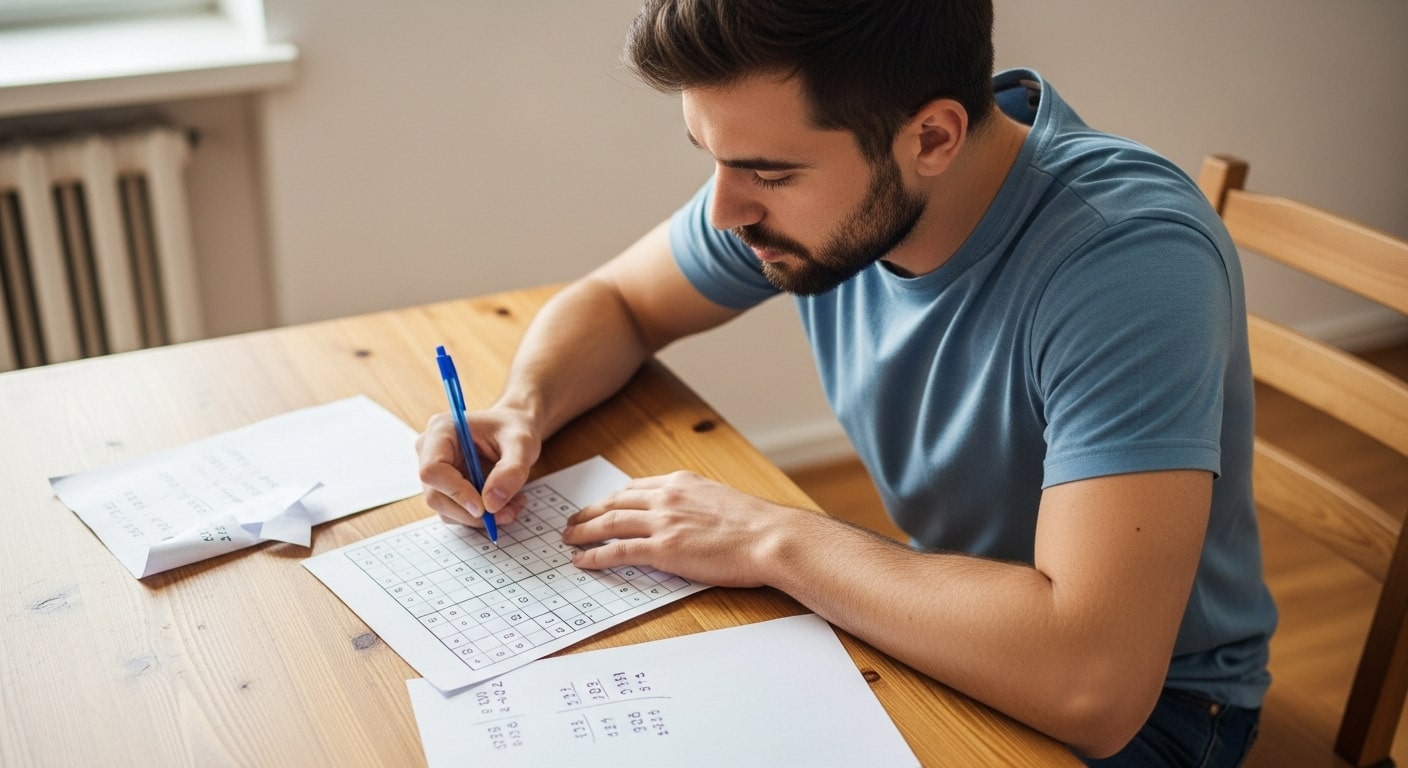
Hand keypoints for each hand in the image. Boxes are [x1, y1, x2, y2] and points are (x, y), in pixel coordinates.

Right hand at [415, 406, 540, 529]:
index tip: (485, 507)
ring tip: (513, 505)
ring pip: (446, 510)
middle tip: (506, 513)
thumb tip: (492, 504)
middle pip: (436, 496)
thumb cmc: (514, 429)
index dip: (456, 492)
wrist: (514, 431)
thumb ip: (511, 470)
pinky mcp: (445, 489)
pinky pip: (457, 513)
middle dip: (472, 512)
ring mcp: (436, 473)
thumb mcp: (522, 443)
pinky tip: (505, 504)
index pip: (433, 470)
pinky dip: (481, 516)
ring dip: (480, 518)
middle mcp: (430, 452)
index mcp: (441, 431)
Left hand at [561, 470, 801, 587]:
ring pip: (610, 523)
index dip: (613, 499)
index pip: (636, 488)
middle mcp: (667, 497)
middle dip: (590, 512)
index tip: (602, 506)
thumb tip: (690, 518)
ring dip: (584, 531)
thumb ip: (697, 504)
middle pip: (615, 502)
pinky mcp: (663, 549)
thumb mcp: (721, 500)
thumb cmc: (756, 525)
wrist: (769, 537)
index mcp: (682, 482)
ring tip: (569, 539)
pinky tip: (582, 560)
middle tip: (573, 522)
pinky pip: (618, 551)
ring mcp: (663, 522)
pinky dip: (595, 555)